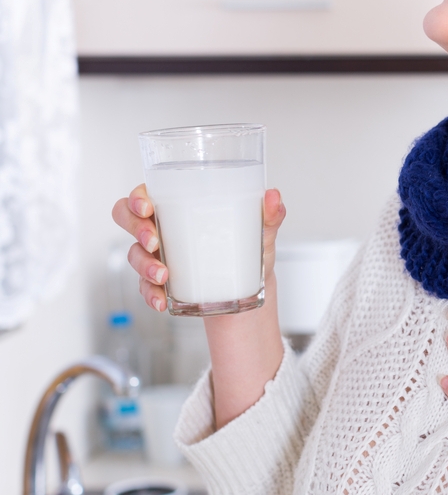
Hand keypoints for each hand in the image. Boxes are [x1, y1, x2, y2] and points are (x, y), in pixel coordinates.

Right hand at [111, 184, 285, 311]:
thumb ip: (270, 214)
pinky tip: (162, 301)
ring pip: (133, 254)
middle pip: (126, 218)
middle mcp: (162, 228)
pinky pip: (144, 287)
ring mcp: (157, 255)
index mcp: (180, 206)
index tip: (149, 207)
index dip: (137, 197)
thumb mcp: (261, 230)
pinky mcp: (160, 282)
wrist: (251, 285)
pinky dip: (151, 294)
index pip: (144, 193)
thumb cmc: (249, 246)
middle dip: (134, 228)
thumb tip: (274, 196)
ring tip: (164, 275)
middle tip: (155, 241)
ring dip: (144, 265)